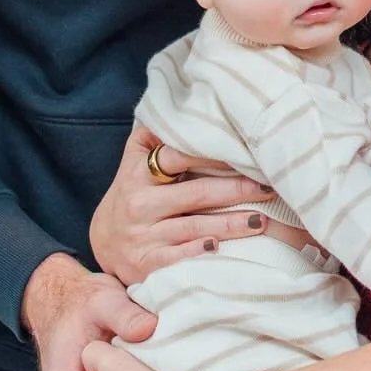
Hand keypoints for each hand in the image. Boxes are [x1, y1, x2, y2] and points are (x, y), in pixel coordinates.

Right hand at [89, 123, 278, 284]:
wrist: (103, 243)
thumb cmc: (132, 195)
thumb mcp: (133, 162)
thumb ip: (154, 137)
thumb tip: (184, 105)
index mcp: (139, 174)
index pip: (177, 158)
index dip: (211, 154)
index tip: (244, 152)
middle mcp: (141, 204)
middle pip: (195, 194)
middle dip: (235, 190)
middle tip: (267, 187)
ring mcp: (143, 235)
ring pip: (193, 227)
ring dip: (230, 224)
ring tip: (261, 220)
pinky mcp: (146, 264)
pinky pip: (176, 258)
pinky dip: (198, 253)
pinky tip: (220, 248)